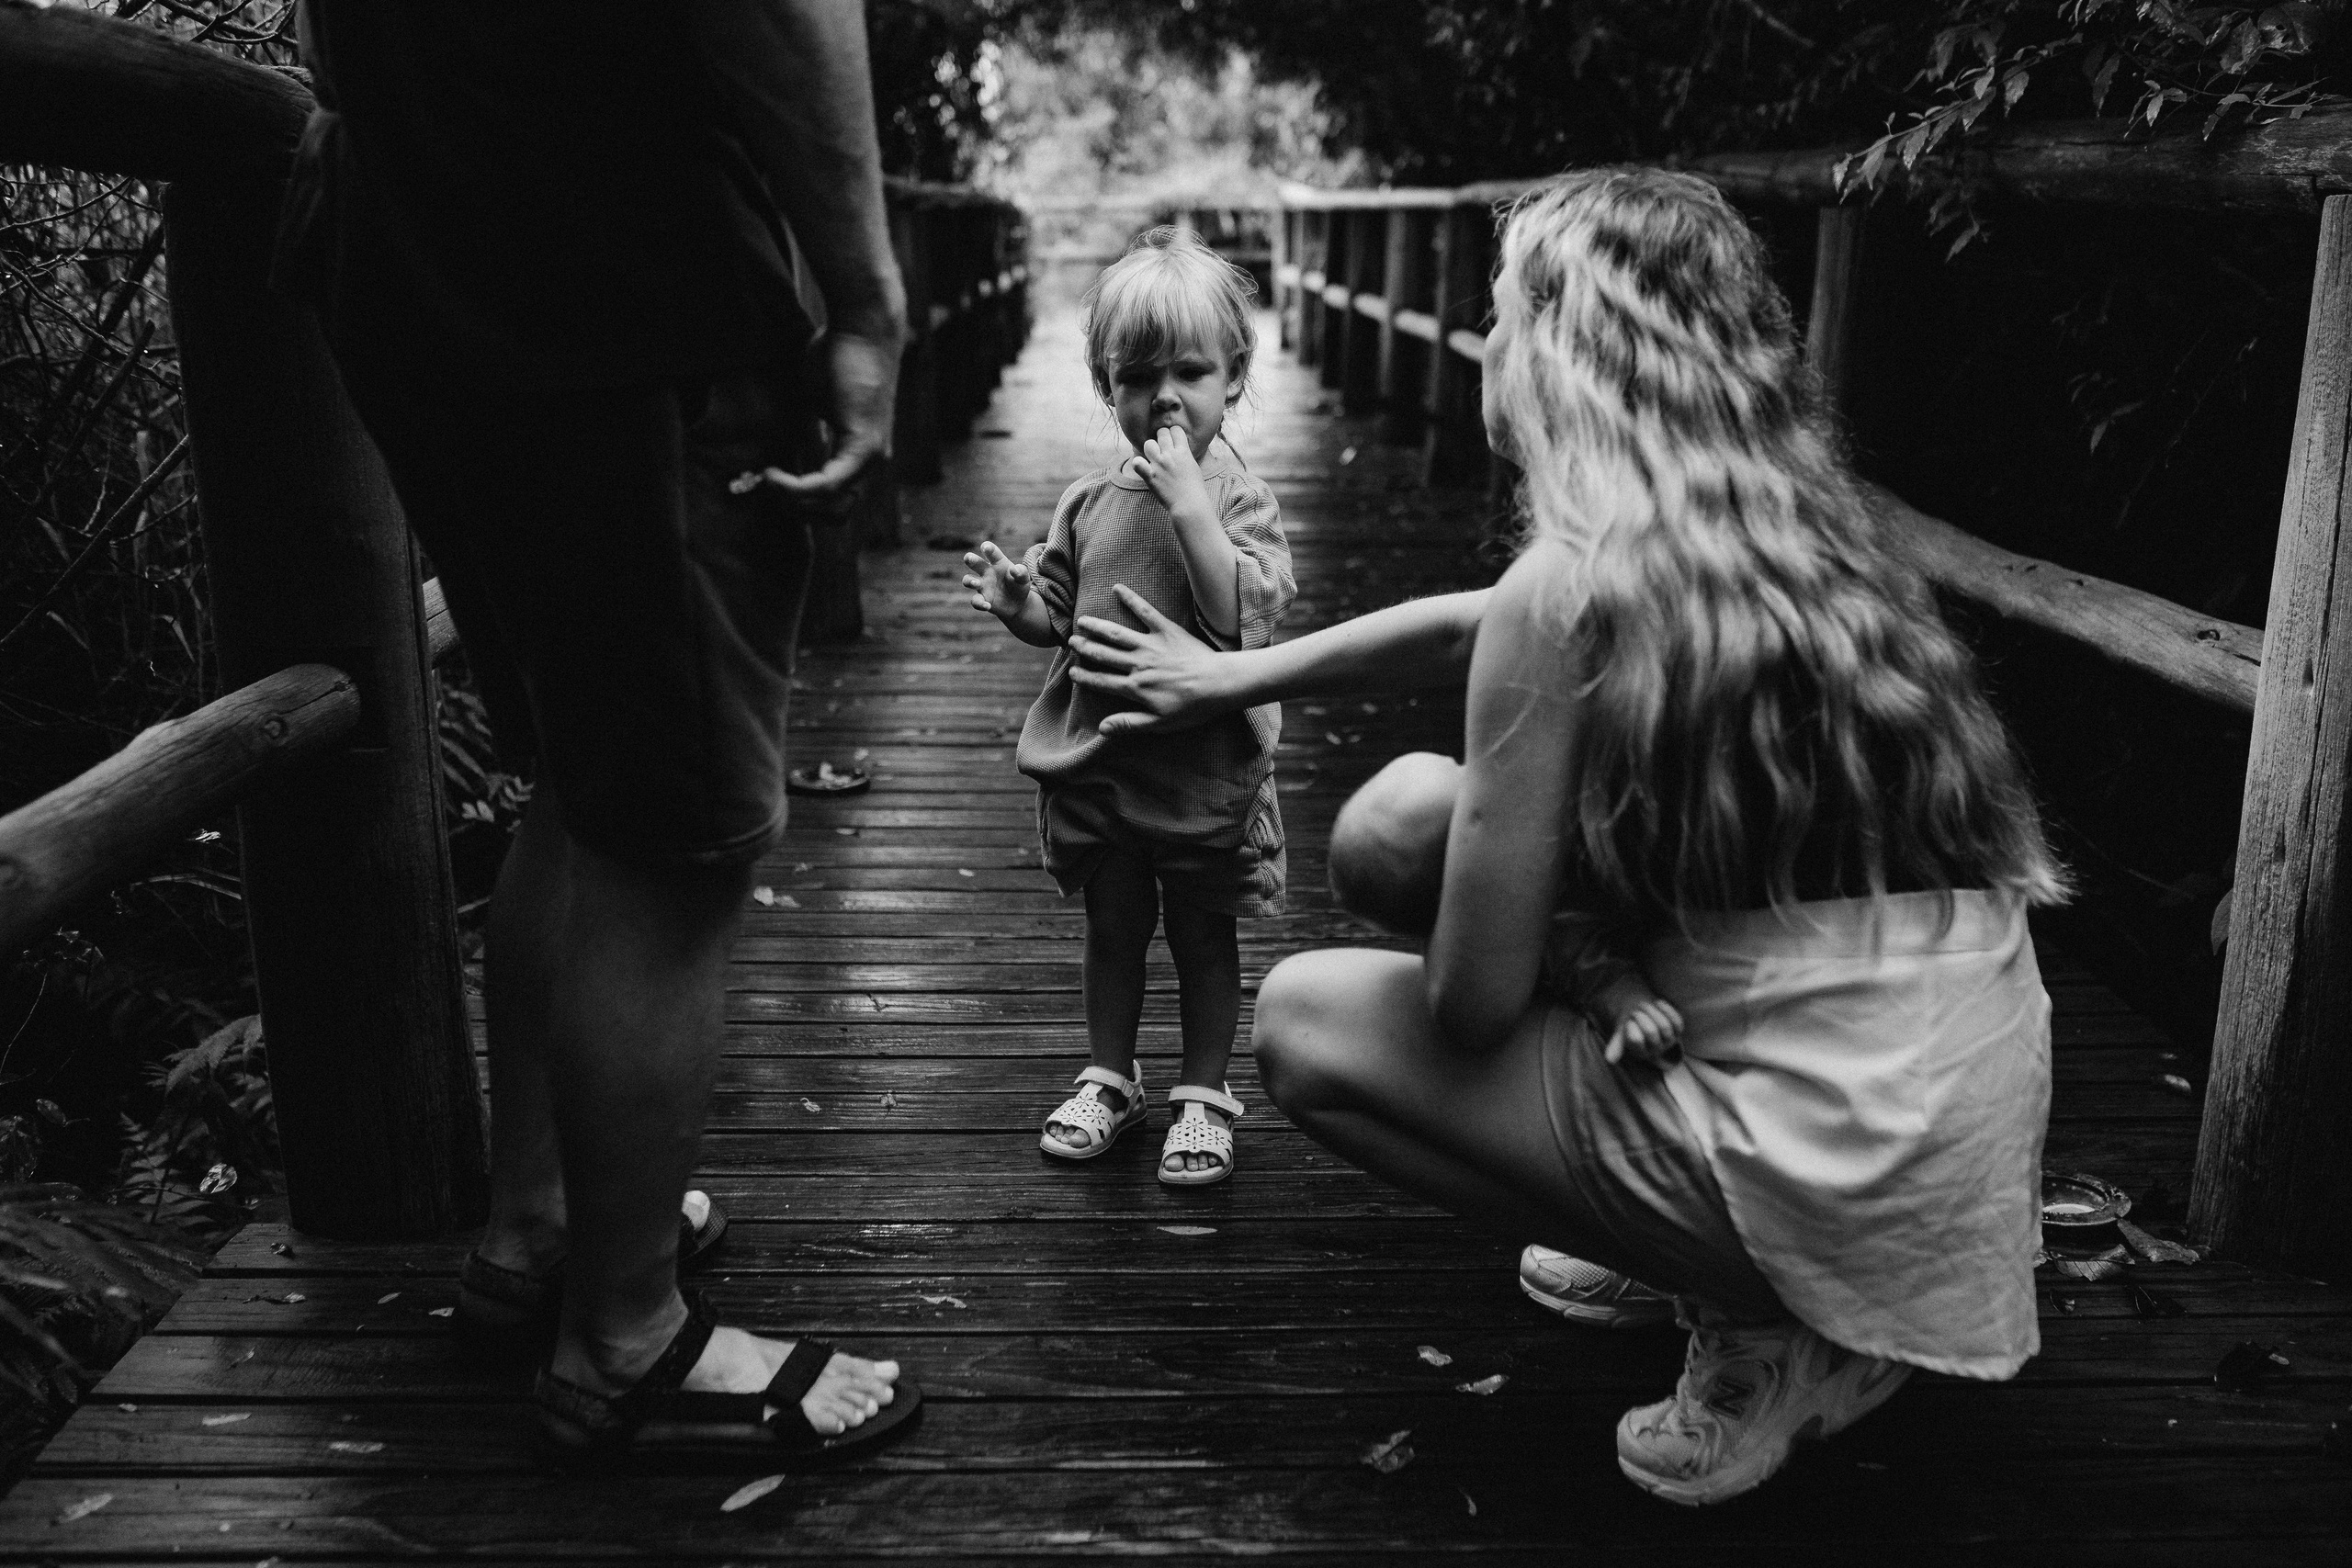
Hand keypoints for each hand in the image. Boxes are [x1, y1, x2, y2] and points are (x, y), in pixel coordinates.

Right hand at [738, 328, 900, 506]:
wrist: (860, 329)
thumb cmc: (836, 356)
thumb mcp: (813, 403)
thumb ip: (806, 433)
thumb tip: (782, 453)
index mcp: (857, 453)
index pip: (833, 499)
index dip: (799, 501)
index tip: (768, 482)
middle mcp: (870, 462)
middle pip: (835, 513)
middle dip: (797, 510)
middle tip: (767, 488)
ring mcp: (872, 457)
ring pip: (831, 503)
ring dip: (794, 500)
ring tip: (768, 479)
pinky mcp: (864, 447)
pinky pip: (829, 484)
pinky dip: (798, 486)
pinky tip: (773, 475)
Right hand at [961, 540, 1032, 618]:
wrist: (1018, 604)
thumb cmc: (1019, 585)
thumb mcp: (1024, 579)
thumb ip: (1021, 572)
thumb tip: (1015, 569)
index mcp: (998, 562)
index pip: (991, 552)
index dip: (988, 548)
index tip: (985, 547)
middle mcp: (987, 572)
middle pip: (974, 562)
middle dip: (970, 559)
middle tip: (969, 558)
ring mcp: (982, 585)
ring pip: (968, 580)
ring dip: (969, 581)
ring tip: (977, 583)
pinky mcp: (982, 599)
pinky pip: (975, 600)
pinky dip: (979, 603)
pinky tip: (987, 606)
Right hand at [1066, 583, 1235, 735]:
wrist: (1220, 684)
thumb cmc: (1192, 708)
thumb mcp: (1160, 723)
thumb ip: (1129, 724)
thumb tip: (1101, 729)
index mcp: (1136, 687)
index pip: (1102, 682)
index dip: (1085, 678)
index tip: (1072, 673)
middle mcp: (1138, 664)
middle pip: (1104, 654)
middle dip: (1085, 648)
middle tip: (1071, 642)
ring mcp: (1151, 645)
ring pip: (1117, 633)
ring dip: (1097, 626)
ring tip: (1082, 620)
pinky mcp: (1167, 629)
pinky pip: (1145, 611)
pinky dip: (1131, 598)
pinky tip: (1117, 587)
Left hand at [1128, 426, 1212, 521]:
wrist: (1189, 504)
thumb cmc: (1194, 487)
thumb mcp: (1193, 465)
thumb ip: (1185, 454)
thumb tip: (1179, 447)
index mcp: (1184, 452)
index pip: (1176, 429)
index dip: (1173, 434)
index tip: (1173, 441)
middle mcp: (1171, 455)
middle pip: (1162, 433)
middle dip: (1162, 438)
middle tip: (1163, 449)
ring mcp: (1159, 465)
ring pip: (1149, 444)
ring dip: (1151, 449)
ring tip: (1154, 457)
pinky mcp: (1150, 476)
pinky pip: (1137, 462)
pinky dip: (1138, 463)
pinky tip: (1142, 467)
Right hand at [1603, 996, 1684, 1068]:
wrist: (1642, 1013)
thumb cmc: (1630, 1024)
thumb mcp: (1621, 1034)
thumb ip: (1616, 1045)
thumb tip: (1609, 1060)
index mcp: (1641, 1053)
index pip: (1637, 1040)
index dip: (1631, 1027)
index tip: (1627, 1022)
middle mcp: (1657, 1050)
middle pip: (1652, 1032)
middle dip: (1641, 1016)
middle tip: (1635, 1011)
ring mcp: (1669, 1041)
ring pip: (1665, 1026)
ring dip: (1652, 1011)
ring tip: (1643, 1005)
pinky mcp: (1678, 1030)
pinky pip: (1676, 1020)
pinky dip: (1666, 1009)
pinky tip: (1657, 1002)